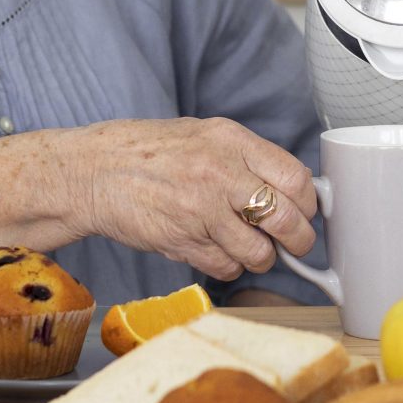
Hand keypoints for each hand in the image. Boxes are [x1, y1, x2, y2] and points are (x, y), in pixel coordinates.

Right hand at [68, 119, 319, 280]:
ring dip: (262, 258)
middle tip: (295, 244)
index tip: (306, 212)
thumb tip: (294, 185)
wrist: (93, 171)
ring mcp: (201, 210)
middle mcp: (220, 173)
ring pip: (259, 252)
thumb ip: (248, 157)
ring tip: (250, 248)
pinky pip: (226, 267)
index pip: (295, 178)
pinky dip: (229, 267)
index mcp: (230, 140)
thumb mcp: (204, 135)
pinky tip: (218, 251)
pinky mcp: (182, 242)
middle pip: (286, 219)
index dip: (308, 203)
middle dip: (299, 240)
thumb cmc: (150, 152)